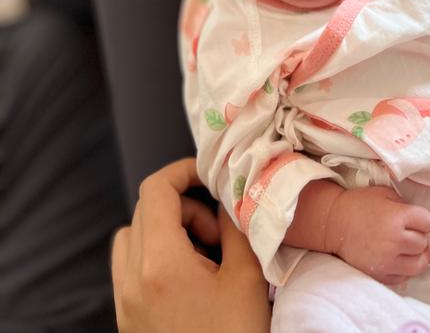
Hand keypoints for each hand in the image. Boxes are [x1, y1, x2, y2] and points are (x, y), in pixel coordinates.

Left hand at [111, 157, 269, 332]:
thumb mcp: (246, 279)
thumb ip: (237, 227)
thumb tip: (230, 198)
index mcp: (159, 263)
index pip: (155, 190)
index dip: (182, 171)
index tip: (208, 173)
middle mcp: (131, 279)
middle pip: (145, 211)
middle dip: (183, 207)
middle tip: (218, 231)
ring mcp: (124, 302)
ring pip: (133, 238)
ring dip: (167, 231)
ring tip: (205, 256)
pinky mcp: (126, 319)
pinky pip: (131, 267)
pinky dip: (157, 256)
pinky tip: (192, 278)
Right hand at [325, 185, 429, 284]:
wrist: (333, 224)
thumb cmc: (359, 204)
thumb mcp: (384, 194)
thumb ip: (405, 205)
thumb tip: (422, 221)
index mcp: (397, 217)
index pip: (427, 222)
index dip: (421, 219)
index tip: (413, 219)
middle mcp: (395, 241)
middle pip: (423, 244)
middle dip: (417, 236)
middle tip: (406, 232)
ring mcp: (387, 261)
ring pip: (419, 264)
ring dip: (415, 255)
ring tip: (405, 248)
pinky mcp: (380, 275)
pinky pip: (404, 277)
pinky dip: (403, 268)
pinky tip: (394, 257)